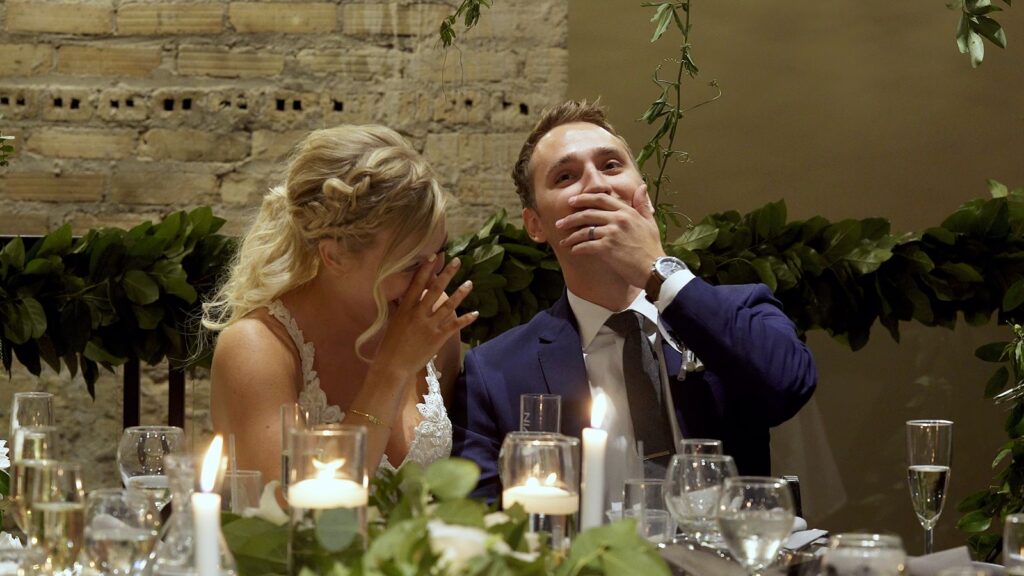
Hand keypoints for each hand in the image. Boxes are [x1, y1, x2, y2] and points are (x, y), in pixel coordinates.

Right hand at [374, 256, 476, 375]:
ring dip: (461, 293)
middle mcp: (418, 314)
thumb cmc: (389, 345)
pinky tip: (476, 313)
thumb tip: (404, 298)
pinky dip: (466, 319)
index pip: (417, 284)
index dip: (426, 269)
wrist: (392, 366)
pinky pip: (455, 325)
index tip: (434, 257)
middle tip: (457, 261)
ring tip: (470, 283)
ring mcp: (429, 325)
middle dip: (447, 274)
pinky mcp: (438, 337)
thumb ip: (402, 309)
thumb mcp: (394, 322)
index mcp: (406, 308)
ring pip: (449, 305)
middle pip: (435, 290)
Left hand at [555, 184, 664, 286]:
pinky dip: (578, 248)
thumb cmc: (652, 248)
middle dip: (571, 218)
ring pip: (584, 230)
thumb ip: (642, 205)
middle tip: (560, 222)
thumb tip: (641, 187)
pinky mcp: (608, 248)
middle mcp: (618, 219)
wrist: (655, 269)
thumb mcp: (650, 222)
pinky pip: (586, 245)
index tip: (572, 201)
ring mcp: (612, 233)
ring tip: (564, 241)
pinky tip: (574, 251)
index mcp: (627, 211)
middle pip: (588, 213)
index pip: (601, 198)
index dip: (584, 198)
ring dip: (571, 236)